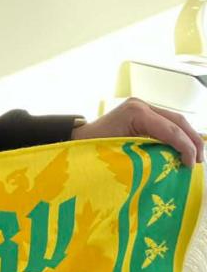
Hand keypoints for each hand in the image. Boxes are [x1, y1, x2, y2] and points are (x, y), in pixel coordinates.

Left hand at [71, 97, 203, 166]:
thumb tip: (174, 165)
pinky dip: (177, 136)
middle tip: (199, 162)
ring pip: (175, 121)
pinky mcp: (142, 113)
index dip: (185, 148)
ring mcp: (142, 107)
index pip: (170, 130)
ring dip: (188, 138)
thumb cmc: (92, 149)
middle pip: (178, 121)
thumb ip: (148, 155)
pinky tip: (183, 150)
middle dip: (193, 141)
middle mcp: (141, 105)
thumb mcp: (121, 153)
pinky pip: (166, 123)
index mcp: (136, 113)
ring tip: (195, 157)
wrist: (77, 140)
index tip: (190, 166)